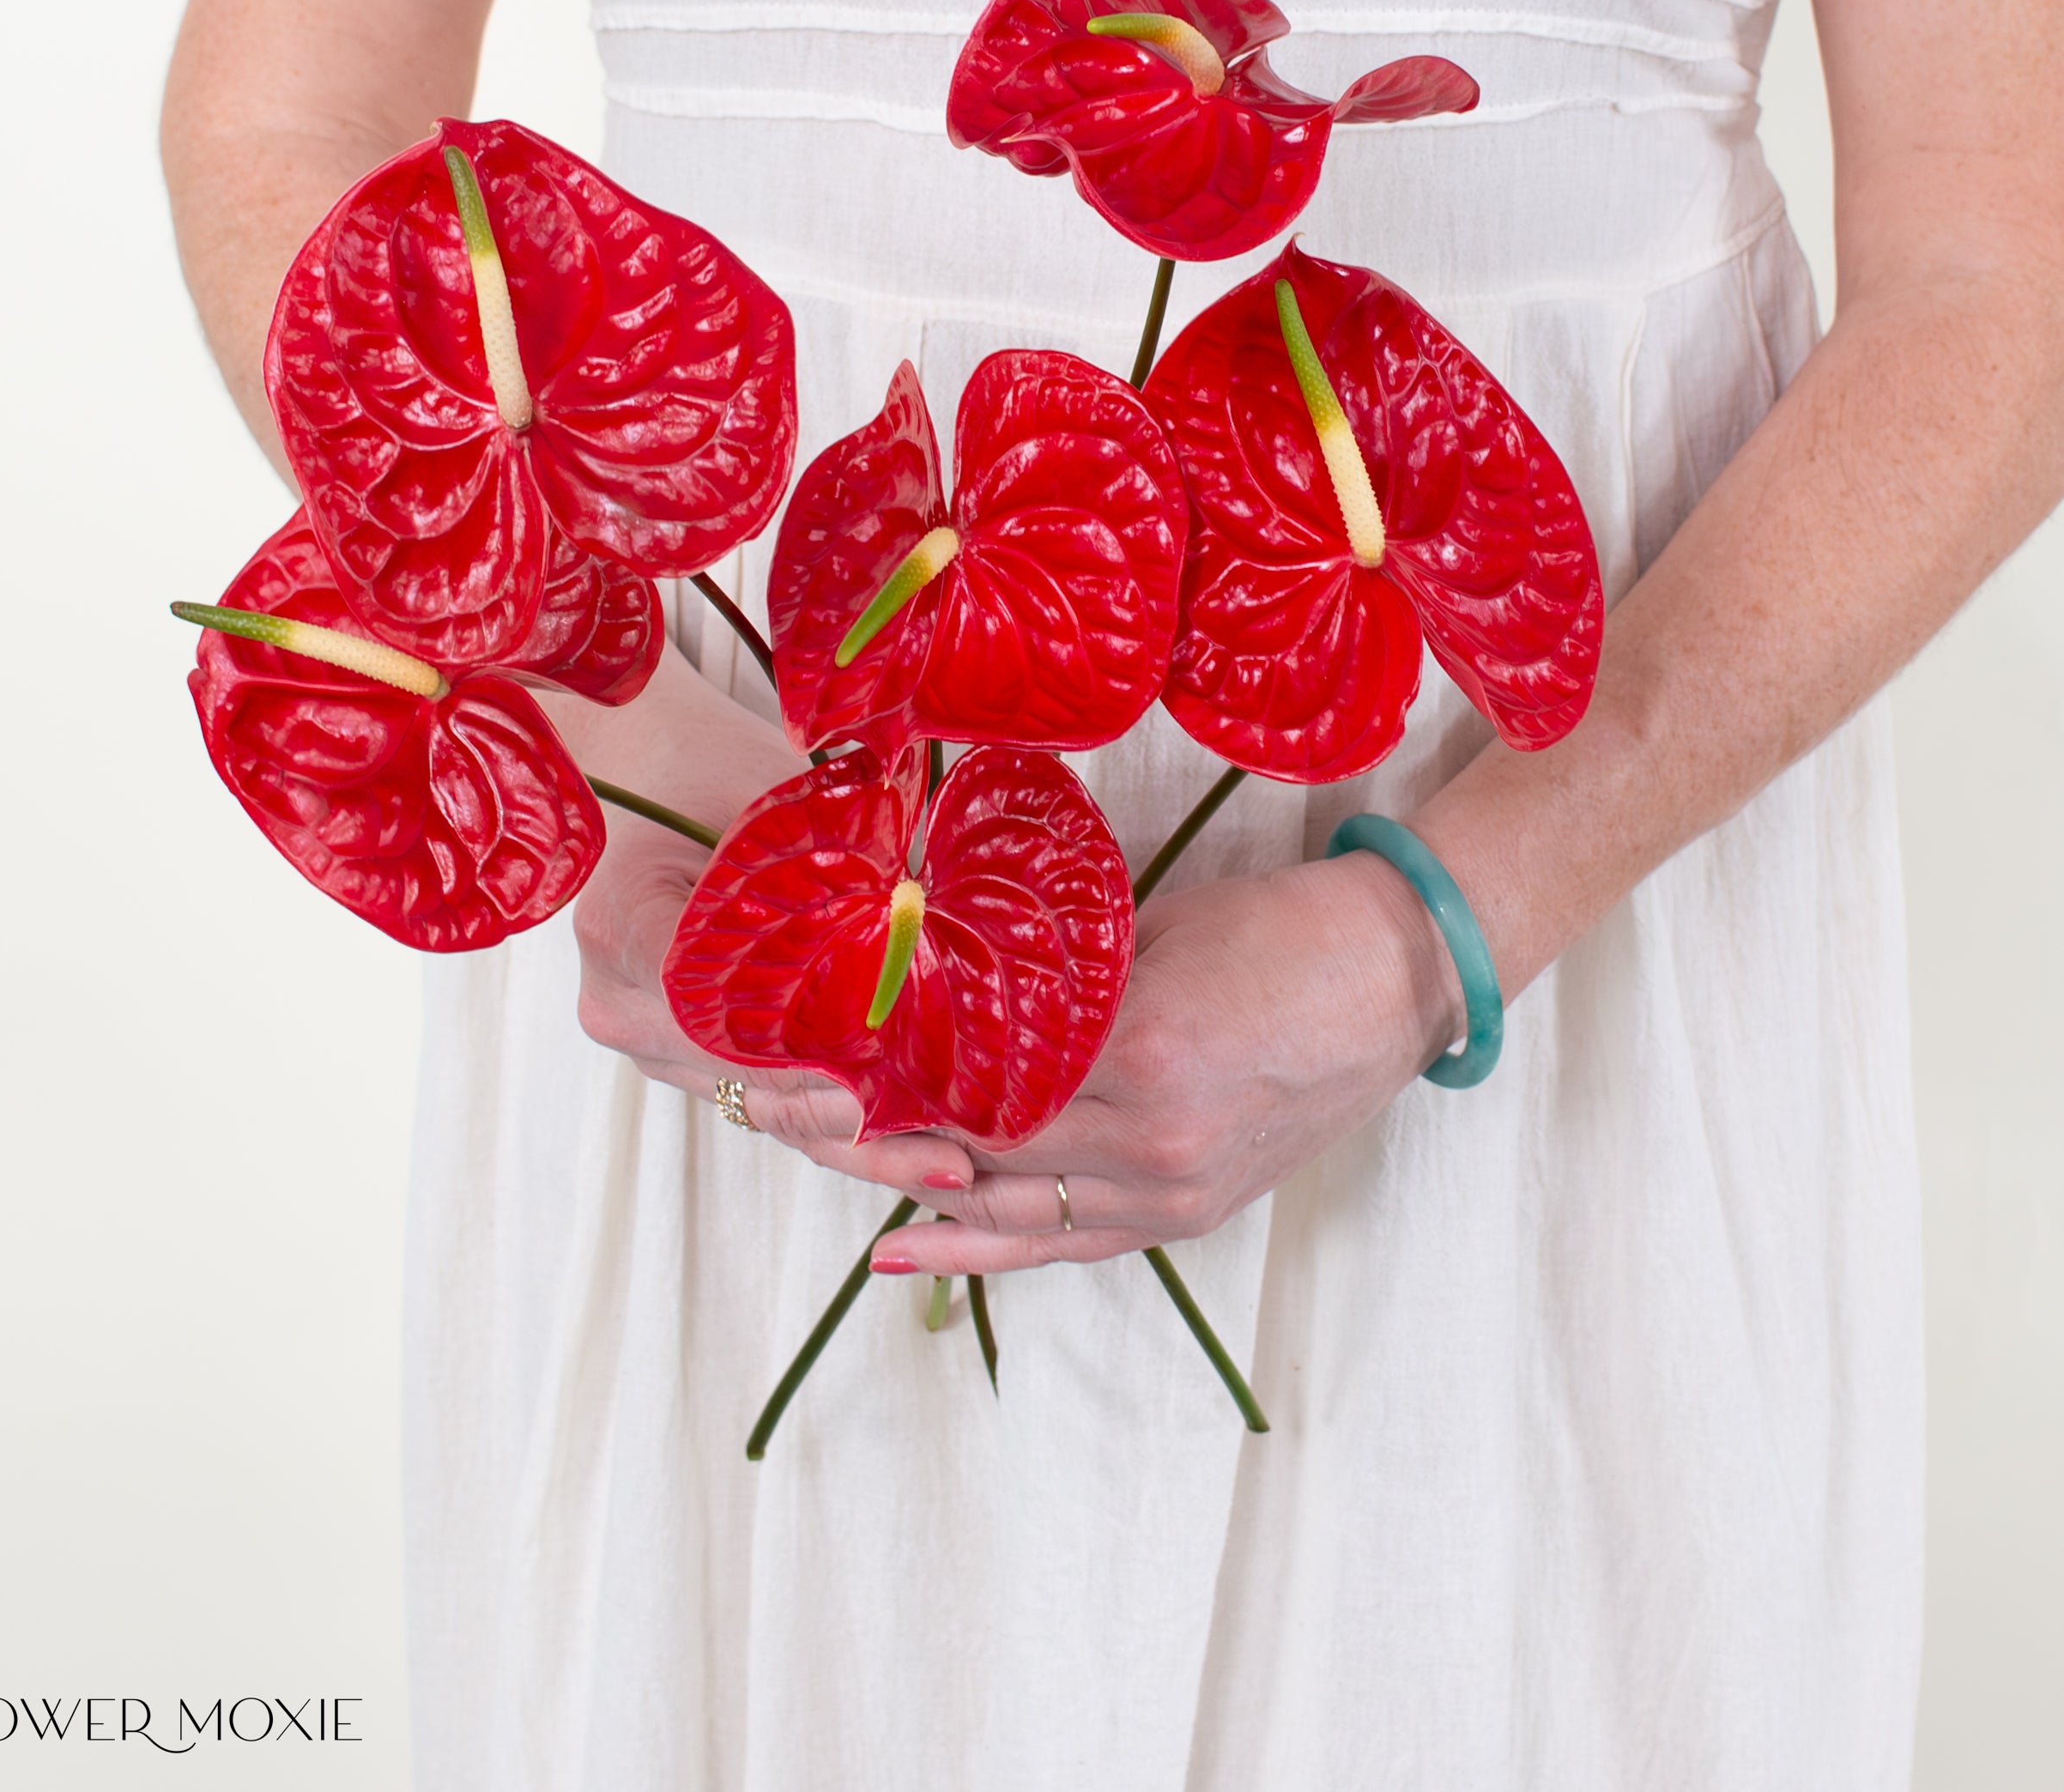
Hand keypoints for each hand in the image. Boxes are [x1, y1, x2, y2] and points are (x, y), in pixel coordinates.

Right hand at [556, 651, 979, 1190]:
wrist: (642, 760)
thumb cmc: (708, 763)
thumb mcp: (772, 799)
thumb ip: (837, 867)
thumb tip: (940, 929)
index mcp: (621, 927)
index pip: (718, 1019)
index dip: (806, 1061)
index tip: (881, 1087)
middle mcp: (617, 1003)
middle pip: (745, 1083)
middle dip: (852, 1122)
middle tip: (945, 1155)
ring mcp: (644, 1040)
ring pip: (759, 1109)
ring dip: (858, 1143)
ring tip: (950, 1173)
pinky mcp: (680, 1056)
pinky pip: (762, 1100)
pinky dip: (839, 1124)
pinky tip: (917, 1153)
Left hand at [850, 848, 1464, 1275]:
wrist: (1398, 976)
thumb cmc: (1279, 930)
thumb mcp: (1155, 929)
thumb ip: (1059, 975)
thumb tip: (957, 979)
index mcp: (1140, 1047)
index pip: (978, 1075)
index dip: (885, 1070)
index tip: (810, 1054)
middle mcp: (1148, 1136)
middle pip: (976, 1146)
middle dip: (873, 1129)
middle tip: (781, 1107)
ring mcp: (1170, 1187)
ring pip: (1008, 1204)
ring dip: (910, 1188)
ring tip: (818, 1167)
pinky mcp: (1186, 1211)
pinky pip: (1066, 1242)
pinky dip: (983, 1250)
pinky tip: (904, 1251)